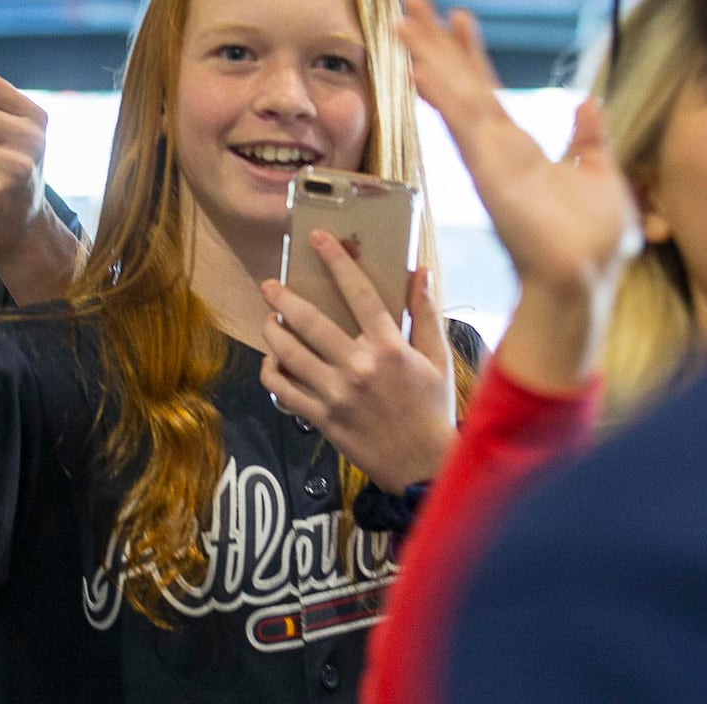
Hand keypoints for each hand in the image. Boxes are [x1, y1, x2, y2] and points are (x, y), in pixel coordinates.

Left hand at [260, 230, 456, 490]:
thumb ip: (425, 313)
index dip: (337, 262)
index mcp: (390, 348)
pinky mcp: (322, 418)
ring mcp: (337, 395)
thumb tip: (419, 270)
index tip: (318, 239)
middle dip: (283, 298)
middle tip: (268, 284)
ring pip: (289, 354)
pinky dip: (270, 372)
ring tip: (269, 319)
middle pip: (310, 322)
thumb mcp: (438, 359)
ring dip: (272, 332)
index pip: (359, 294)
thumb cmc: (432, 408)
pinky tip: (271, 360)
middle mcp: (359, 367)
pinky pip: (283, 391)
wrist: (423, 466)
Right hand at [398, 0, 637, 392]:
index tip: (458, 17)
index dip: (472, 53)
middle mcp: (496, 148)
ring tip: (403, 18)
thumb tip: (588, 103)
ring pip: (454, 93)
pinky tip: (417, 67)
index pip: (488, 91)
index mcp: (518, 149)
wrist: (583, 278)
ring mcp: (488, 156)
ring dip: (428, 55)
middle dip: (436, 43)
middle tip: (411, 3)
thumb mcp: (601, 175)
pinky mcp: (488, 167)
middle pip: (461, 83)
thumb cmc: (593, 240)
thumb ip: (588, 140)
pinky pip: (460, 120)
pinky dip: (439, 92)